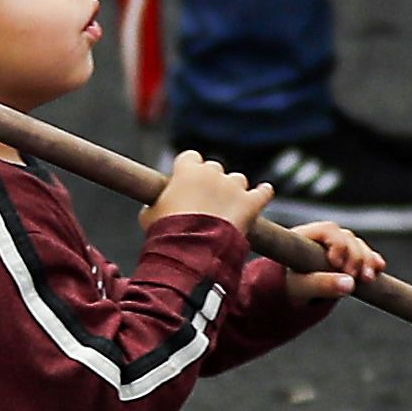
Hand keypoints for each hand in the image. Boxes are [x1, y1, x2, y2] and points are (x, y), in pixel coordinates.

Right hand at [146, 147, 277, 232]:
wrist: (191, 252)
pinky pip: (263, 192)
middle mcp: (212, 173)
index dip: (188, 171)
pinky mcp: (251, 203)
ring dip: (233, 190)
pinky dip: (263, 193)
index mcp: (187, 170)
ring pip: (237, 180)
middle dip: (211, 182)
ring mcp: (234, 187)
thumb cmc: (166, 232)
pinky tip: (263, 193)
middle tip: (206, 201)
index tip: (186, 183)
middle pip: (214, 169)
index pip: (190, 158)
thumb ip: (154, 204)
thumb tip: (152, 208)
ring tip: (228, 208)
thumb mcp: (148, 215)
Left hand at [273, 218, 381, 301]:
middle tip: (356, 277)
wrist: (294, 294)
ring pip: (358, 245)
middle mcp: (322, 237)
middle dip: (356, 256)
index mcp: (305, 236)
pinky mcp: (348, 255)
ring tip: (368, 279)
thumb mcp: (301, 288)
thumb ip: (321, 285)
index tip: (338, 264)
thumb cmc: (291, 288)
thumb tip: (349, 284)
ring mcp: (337, 245)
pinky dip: (372, 261)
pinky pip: (365, 254)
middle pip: (346, 237)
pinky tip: (379, 268)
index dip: (338, 244)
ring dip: (366, 260)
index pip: (327, 230)